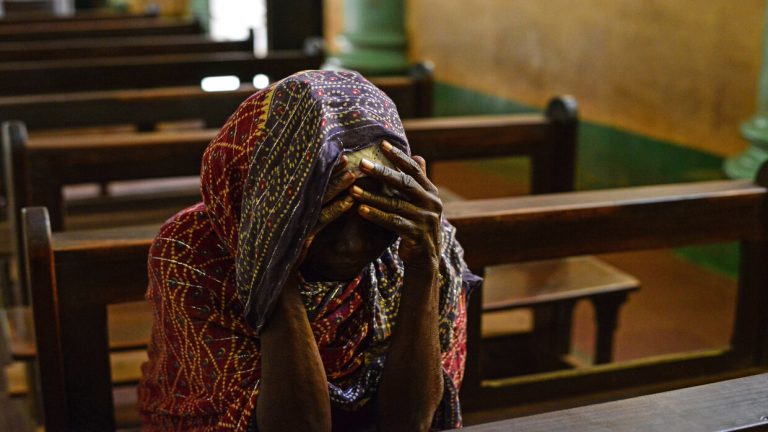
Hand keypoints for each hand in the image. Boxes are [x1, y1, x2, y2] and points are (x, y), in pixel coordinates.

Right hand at [296, 155, 356, 264]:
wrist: (277, 276)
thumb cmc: (285, 250)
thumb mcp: (292, 227)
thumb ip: (301, 210)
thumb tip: (313, 196)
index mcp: (287, 205)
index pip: (307, 182)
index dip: (322, 169)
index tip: (336, 158)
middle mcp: (289, 209)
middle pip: (314, 186)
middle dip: (331, 172)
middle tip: (346, 158)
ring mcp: (295, 221)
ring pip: (320, 199)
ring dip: (338, 186)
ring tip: (354, 176)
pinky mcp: (302, 235)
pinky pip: (323, 219)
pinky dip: (337, 209)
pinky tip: (350, 202)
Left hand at [350, 141, 442, 274]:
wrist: (425, 259)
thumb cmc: (418, 226)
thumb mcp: (421, 203)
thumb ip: (418, 181)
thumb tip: (418, 156)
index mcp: (431, 192)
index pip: (414, 170)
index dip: (398, 156)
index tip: (382, 143)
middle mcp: (431, 203)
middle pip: (404, 183)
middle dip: (381, 172)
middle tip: (361, 163)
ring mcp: (425, 219)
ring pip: (395, 203)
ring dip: (372, 196)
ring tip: (353, 189)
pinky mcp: (416, 235)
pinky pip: (393, 222)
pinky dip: (376, 216)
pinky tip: (361, 210)